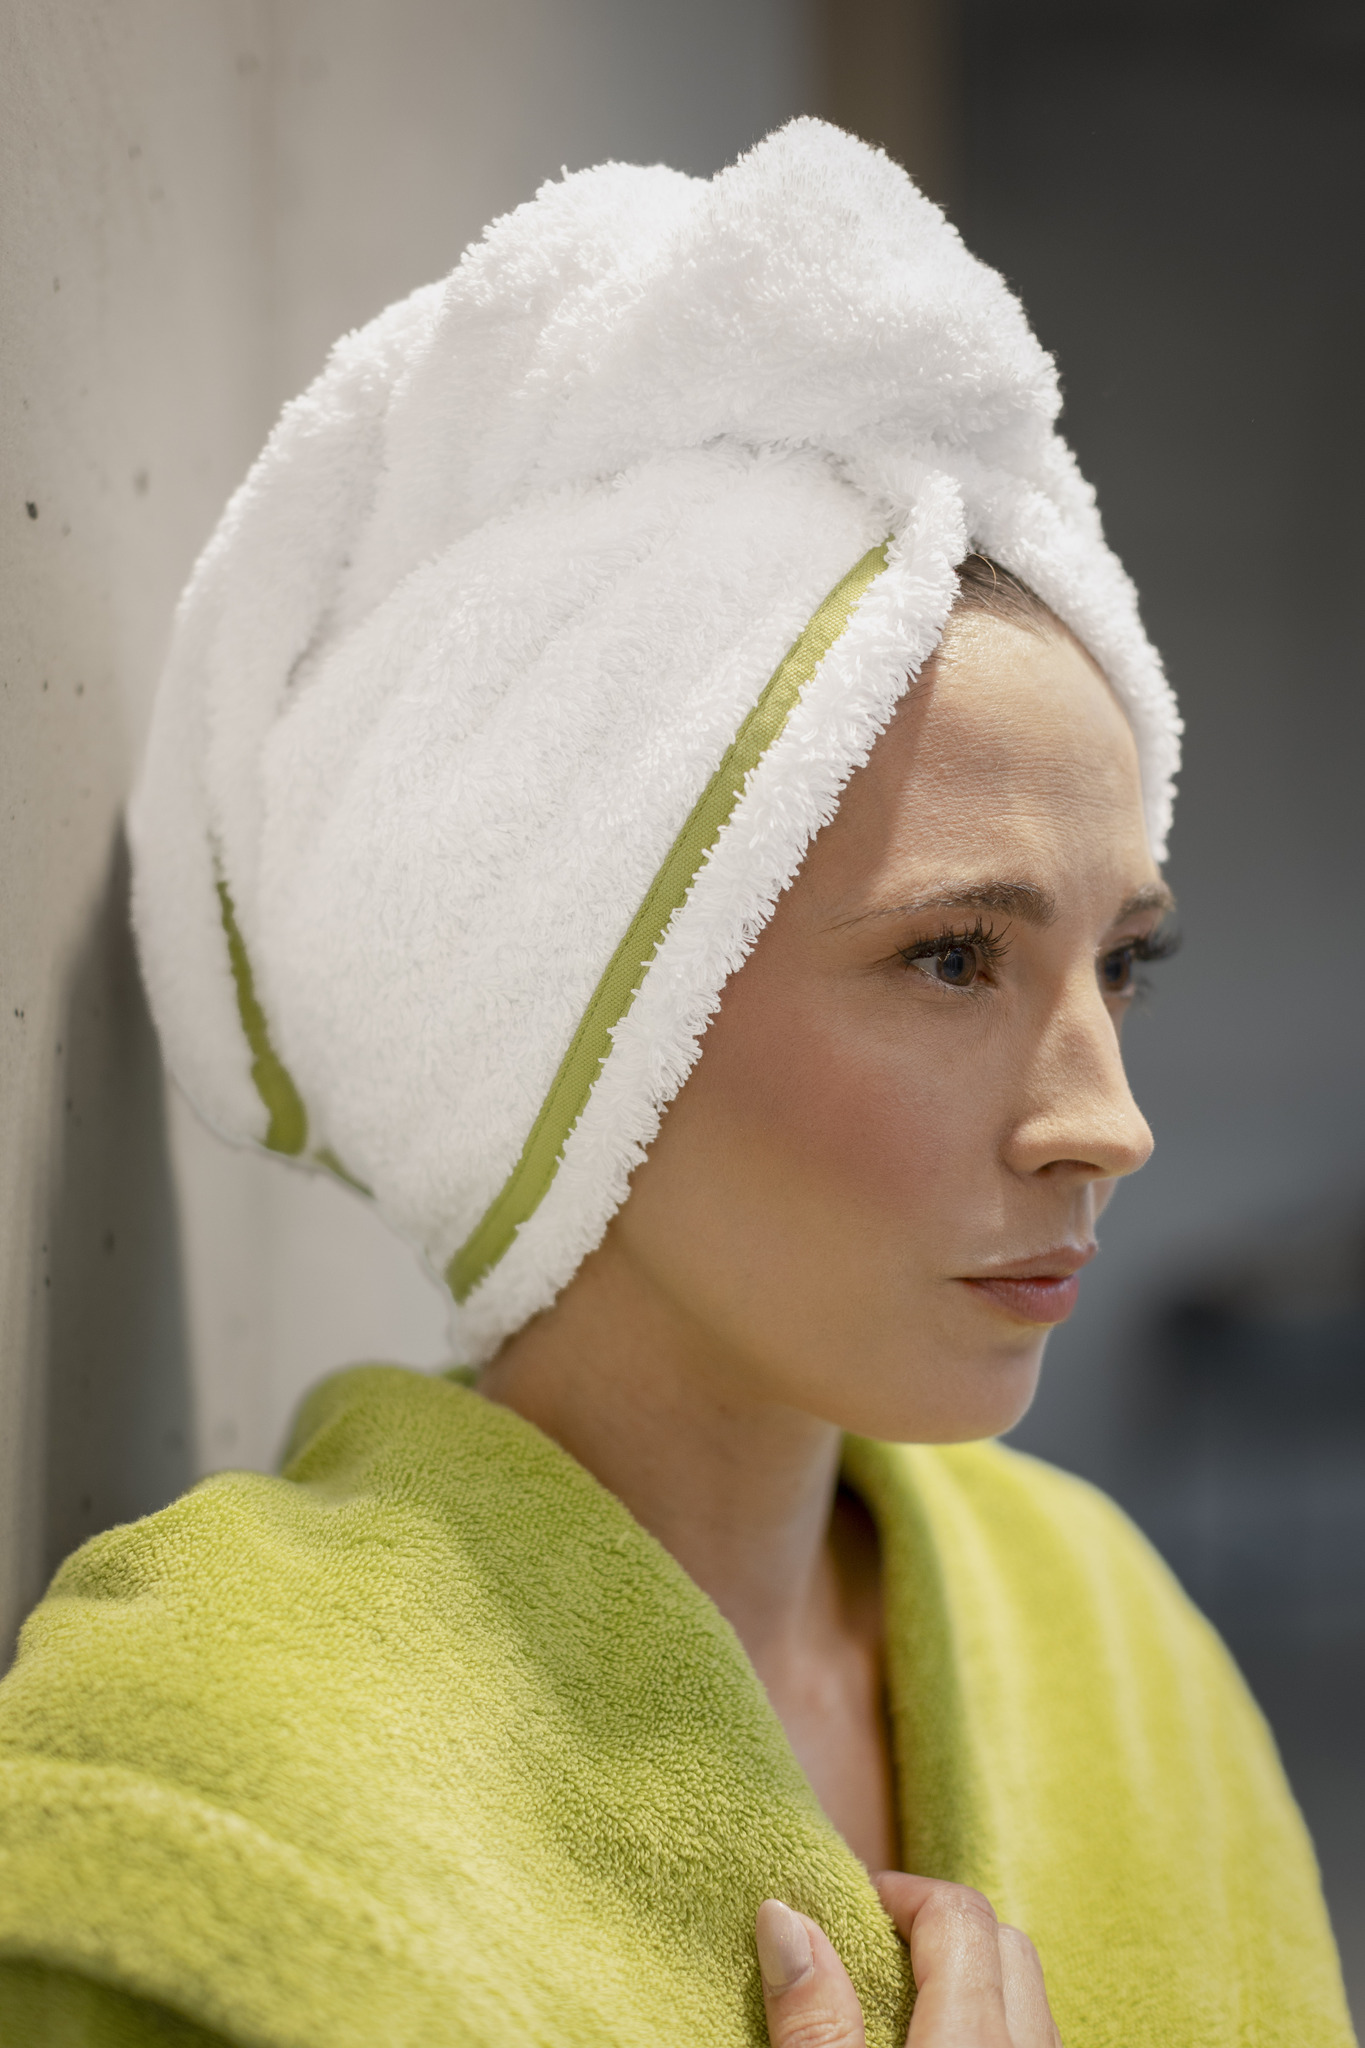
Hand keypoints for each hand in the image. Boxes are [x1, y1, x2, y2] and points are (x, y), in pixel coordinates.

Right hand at [756, 1871, 1061, 2047]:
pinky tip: (940, 2046)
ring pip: (1026, 1998)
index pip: (958, 1912)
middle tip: (868, 1953)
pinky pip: (1032, 2040)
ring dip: (971, 1980)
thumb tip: (783, 1917)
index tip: (842, 1911)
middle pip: (1006, 1942)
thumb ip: (815, 2020)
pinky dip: (993, 2025)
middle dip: (939, 1927)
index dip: (897, 1893)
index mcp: (976, 2038)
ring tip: (900, 2006)